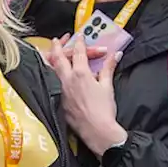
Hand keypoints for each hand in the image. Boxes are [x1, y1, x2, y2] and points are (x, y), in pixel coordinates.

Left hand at [46, 34, 126, 155]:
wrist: (97, 131)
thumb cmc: (104, 110)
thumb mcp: (108, 86)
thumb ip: (109, 68)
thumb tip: (116, 55)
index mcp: (80, 74)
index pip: (78, 52)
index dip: (79, 41)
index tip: (79, 35)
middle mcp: (67, 81)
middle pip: (59, 59)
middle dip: (57, 46)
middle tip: (56, 39)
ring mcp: (61, 91)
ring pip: (53, 71)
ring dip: (52, 60)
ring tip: (52, 54)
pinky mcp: (60, 102)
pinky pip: (54, 84)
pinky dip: (54, 76)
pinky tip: (56, 76)